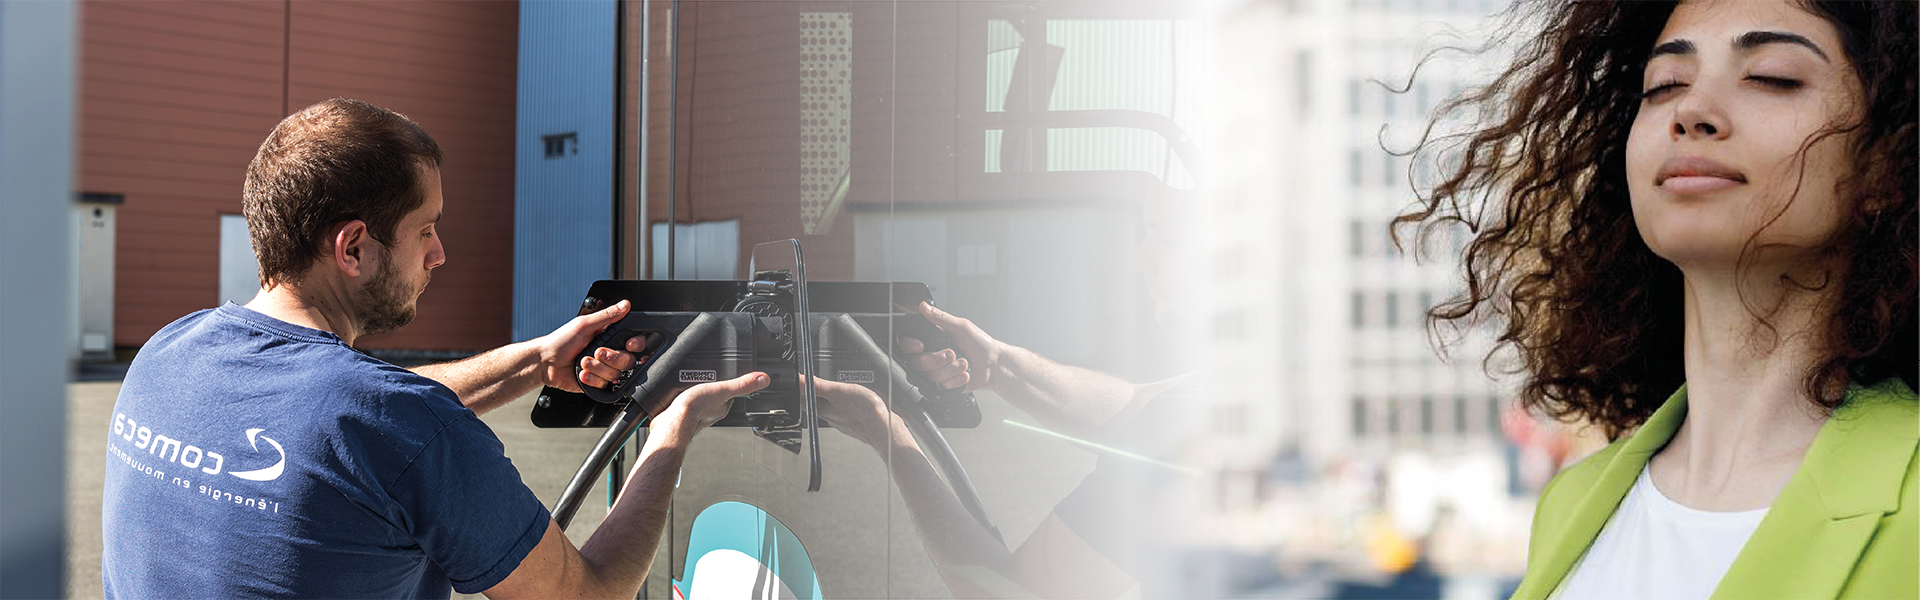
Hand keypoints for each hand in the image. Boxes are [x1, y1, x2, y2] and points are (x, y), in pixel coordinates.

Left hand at [534, 300, 649, 392]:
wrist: (546, 363)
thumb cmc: (561, 341)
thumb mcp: (584, 324)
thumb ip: (607, 316)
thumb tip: (625, 304)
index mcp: (609, 337)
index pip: (634, 342)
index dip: (635, 344)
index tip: (628, 345)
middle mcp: (609, 353)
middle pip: (628, 360)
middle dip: (611, 357)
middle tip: (596, 352)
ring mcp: (604, 369)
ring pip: (615, 374)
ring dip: (597, 368)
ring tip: (583, 362)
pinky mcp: (597, 383)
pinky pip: (604, 385)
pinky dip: (591, 379)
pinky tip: (582, 373)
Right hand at [653, 373, 769, 436]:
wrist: (671, 421)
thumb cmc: (695, 409)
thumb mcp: (722, 389)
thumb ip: (742, 384)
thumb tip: (764, 379)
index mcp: (723, 407)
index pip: (733, 394)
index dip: (732, 385)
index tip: (732, 378)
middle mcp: (712, 412)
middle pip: (717, 397)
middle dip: (714, 388)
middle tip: (711, 378)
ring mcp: (697, 413)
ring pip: (701, 400)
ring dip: (699, 392)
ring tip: (696, 383)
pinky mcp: (682, 413)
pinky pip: (687, 403)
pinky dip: (686, 398)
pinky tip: (682, 393)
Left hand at [808, 377, 901, 450]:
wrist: (884, 427)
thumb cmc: (864, 411)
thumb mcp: (838, 391)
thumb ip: (817, 385)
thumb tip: (797, 380)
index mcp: (822, 411)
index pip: (807, 397)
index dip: (808, 386)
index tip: (812, 379)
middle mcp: (831, 417)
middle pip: (822, 400)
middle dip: (827, 389)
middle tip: (834, 380)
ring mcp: (844, 420)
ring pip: (837, 405)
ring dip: (841, 396)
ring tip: (850, 388)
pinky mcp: (856, 422)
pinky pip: (850, 410)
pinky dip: (853, 403)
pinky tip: (860, 399)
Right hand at [899, 302, 1000, 392]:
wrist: (993, 364)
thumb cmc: (980, 343)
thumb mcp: (962, 327)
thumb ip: (941, 318)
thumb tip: (924, 307)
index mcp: (931, 339)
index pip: (908, 343)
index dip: (910, 346)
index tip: (921, 346)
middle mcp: (931, 355)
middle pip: (918, 362)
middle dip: (937, 359)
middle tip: (953, 353)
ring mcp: (937, 371)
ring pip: (931, 376)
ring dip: (951, 369)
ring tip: (965, 363)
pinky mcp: (944, 385)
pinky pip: (942, 386)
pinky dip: (956, 380)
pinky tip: (965, 374)